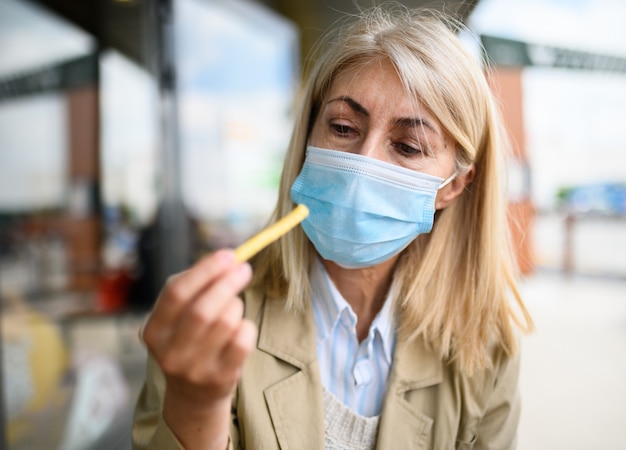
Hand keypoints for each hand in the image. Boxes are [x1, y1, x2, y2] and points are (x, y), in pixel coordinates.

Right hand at [142, 249, 256, 447]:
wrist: (192, 394)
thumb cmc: (188, 339)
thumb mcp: (178, 316)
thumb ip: (196, 285)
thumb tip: (227, 258)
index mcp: (154, 331)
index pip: (177, 293)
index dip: (205, 270)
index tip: (228, 255)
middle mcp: (170, 353)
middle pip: (203, 309)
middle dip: (228, 283)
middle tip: (244, 269)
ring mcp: (195, 369)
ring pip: (226, 322)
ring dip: (236, 306)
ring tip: (234, 306)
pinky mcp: (221, 378)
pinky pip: (243, 340)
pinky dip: (247, 326)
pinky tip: (240, 327)